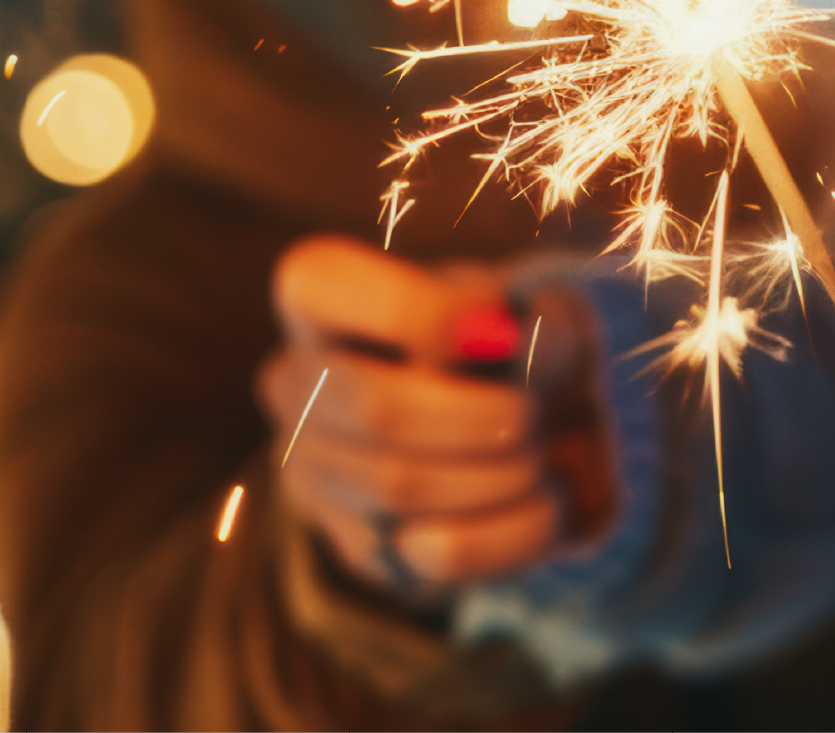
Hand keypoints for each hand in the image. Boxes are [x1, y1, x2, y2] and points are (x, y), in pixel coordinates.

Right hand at [259, 234, 606, 592]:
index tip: (502, 331)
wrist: (535, 424)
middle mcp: (291, 383)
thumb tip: (500, 334)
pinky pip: (442, 551)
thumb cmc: (516, 347)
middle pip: (375, 409)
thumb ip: (519, 319)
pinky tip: (543, 500)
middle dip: (481, 416)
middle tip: (533, 414)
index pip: (323, 283)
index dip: (422, 311)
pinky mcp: (361, 548)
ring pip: (405, 488)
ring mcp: (312, 474)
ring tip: (541, 454)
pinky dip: (518, 525)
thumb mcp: (529, 309)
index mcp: (318, 296)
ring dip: (506, 473)